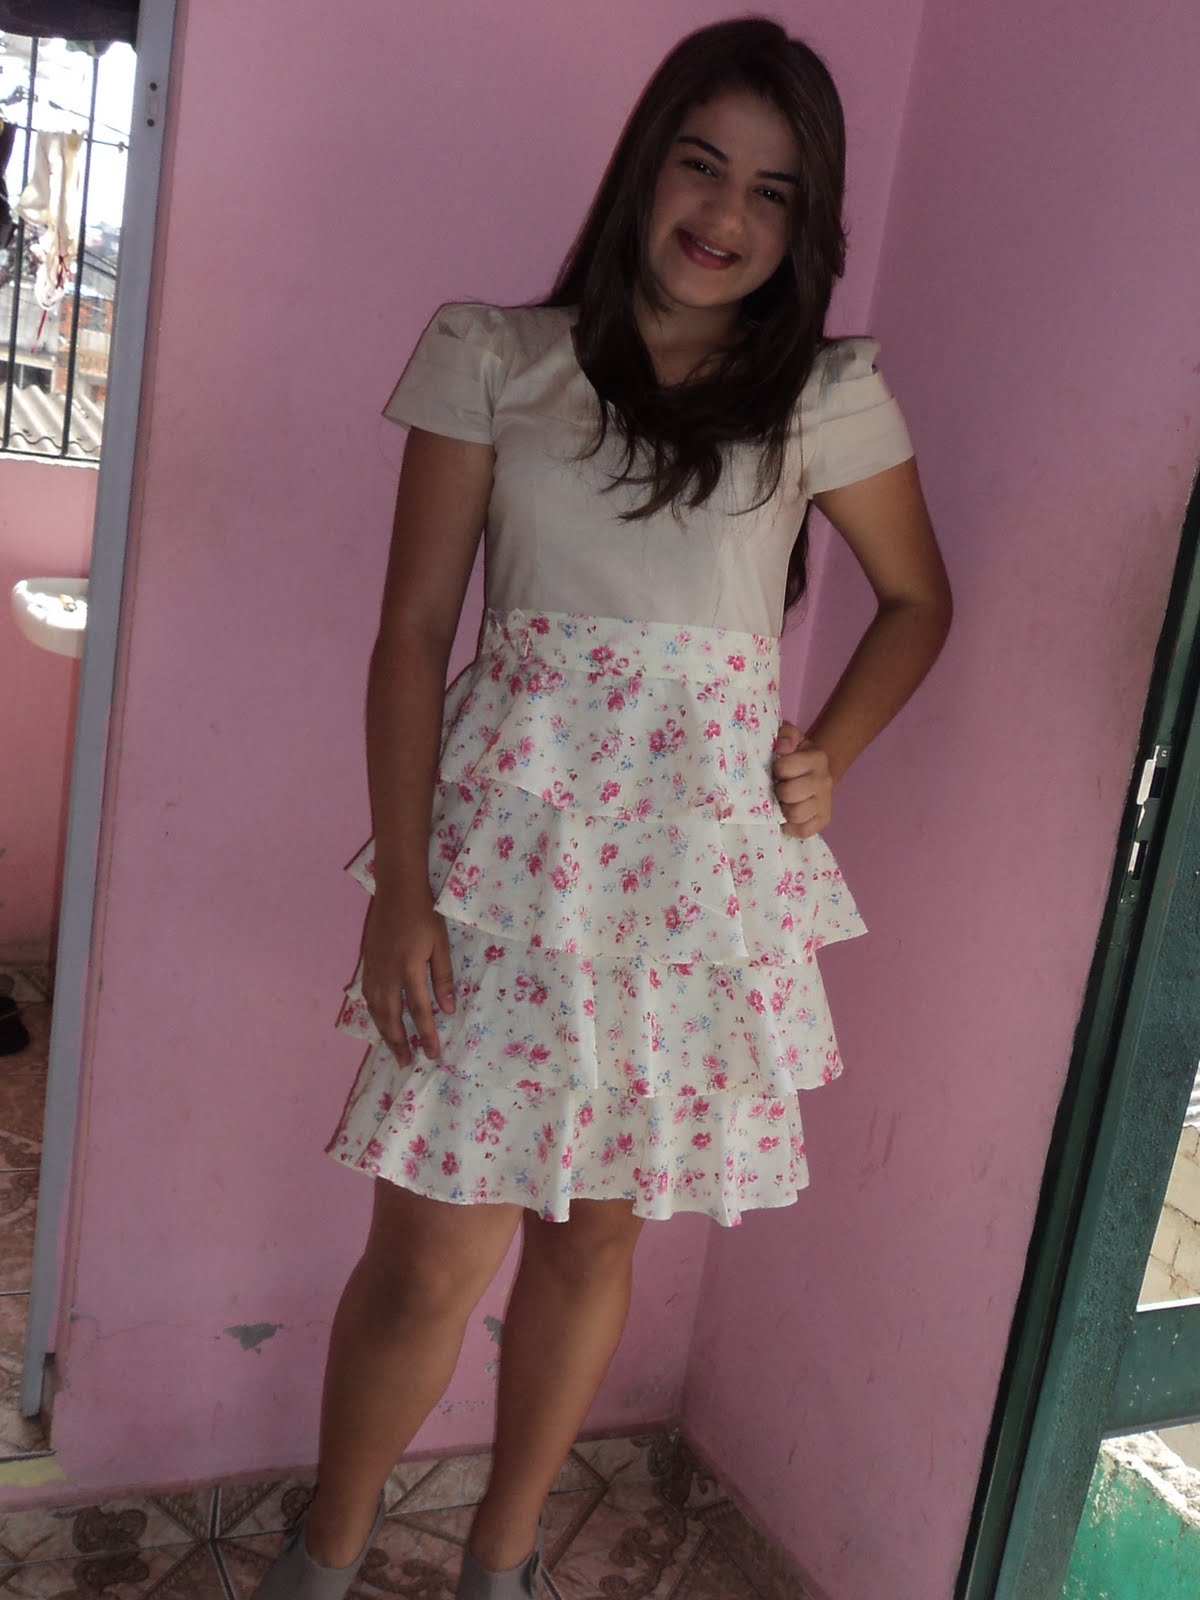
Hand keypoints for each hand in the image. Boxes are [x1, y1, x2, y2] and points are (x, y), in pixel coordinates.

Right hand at [360, 887, 455, 1064]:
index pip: (418, 1011)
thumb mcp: (441, 944)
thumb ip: (443, 978)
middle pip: (391, 1017)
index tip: (432, 1054)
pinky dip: (373, 1015)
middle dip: (399, 1043)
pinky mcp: (367, 964)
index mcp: (409, 969)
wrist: (396, 891)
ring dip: (384, 1033)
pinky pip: (368, 998)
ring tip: (393, 1049)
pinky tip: (380, 1022)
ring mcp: (373, 970)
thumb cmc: (424, 915)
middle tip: (406, 1063)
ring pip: (375, 1010)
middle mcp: (387, 974)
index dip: (426, 1035)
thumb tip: (447, 1009)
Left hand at [772, 721, 832, 838]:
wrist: (817, 771)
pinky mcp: (824, 820)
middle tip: (777, 788)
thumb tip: (782, 746)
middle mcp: (825, 781)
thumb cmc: (796, 755)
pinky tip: (787, 817)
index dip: (775, 770)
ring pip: (794, 814)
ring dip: (783, 809)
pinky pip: (802, 831)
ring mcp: (826, 802)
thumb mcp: (791, 737)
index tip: (776, 770)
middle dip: (777, 792)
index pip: (783, 768)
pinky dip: (790, 827)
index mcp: (817, 758)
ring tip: (782, 802)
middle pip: (788, 794)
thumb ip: (785, 734)